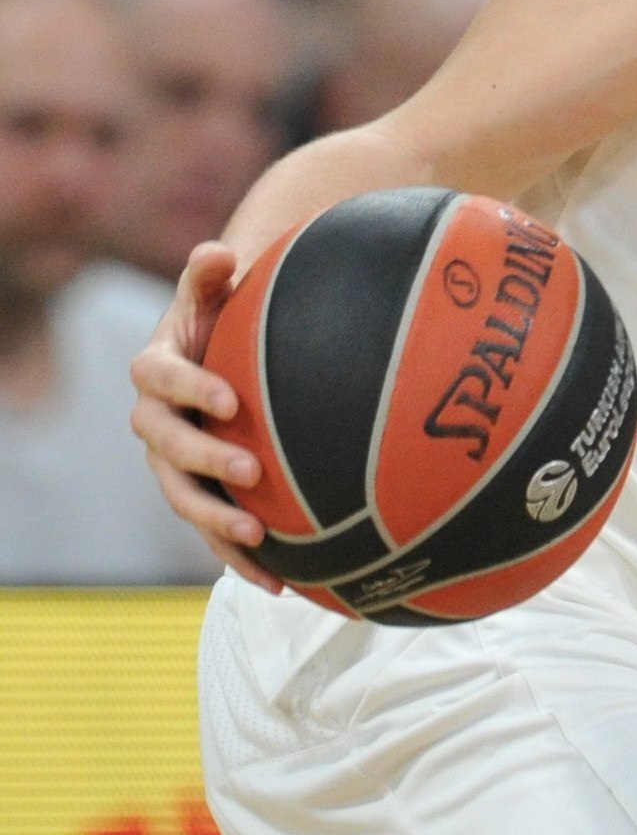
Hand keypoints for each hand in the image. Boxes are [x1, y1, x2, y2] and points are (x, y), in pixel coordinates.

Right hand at [129, 243, 280, 591]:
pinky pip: (212, 533)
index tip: (230, 399)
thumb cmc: (229, 319)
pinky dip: (241, 559)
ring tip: (258, 535)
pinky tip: (284, 583)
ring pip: (182, 498)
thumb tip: (217, 251)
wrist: (229, 355)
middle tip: (251, 469)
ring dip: (216, 520)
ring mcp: (173, 464)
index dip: (190, 388)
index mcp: (157, 371)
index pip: (159, 378)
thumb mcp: (217, 295)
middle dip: (205, 460)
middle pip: (166, 446)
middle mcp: (155, 421)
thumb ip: (210, 276)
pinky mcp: (199, 496)